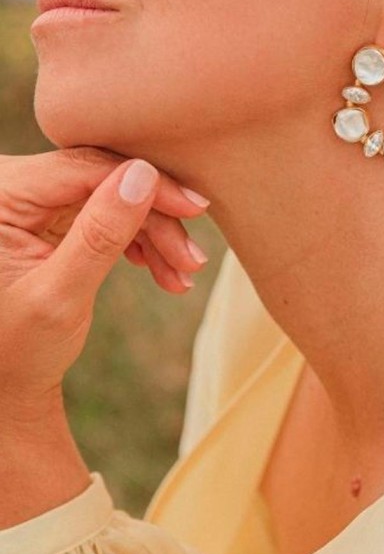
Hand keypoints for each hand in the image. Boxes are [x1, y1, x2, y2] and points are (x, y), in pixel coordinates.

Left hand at [0, 147, 209, 424]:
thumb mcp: (58, 297)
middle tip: (193, 258)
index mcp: (0, 194)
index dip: (147, 184)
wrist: (5, 385)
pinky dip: (140, 240)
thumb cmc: (15, 351)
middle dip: (154, 219)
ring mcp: (35, 200)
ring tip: (183, 275)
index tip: (194, 209)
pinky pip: (109, 212)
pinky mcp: (54, 216)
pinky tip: (163, 270)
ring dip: (154, 234)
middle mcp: (15, 187)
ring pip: (113, 196)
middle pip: (104, 180)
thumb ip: (99, 235)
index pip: (84, 168)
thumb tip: (143, 175)